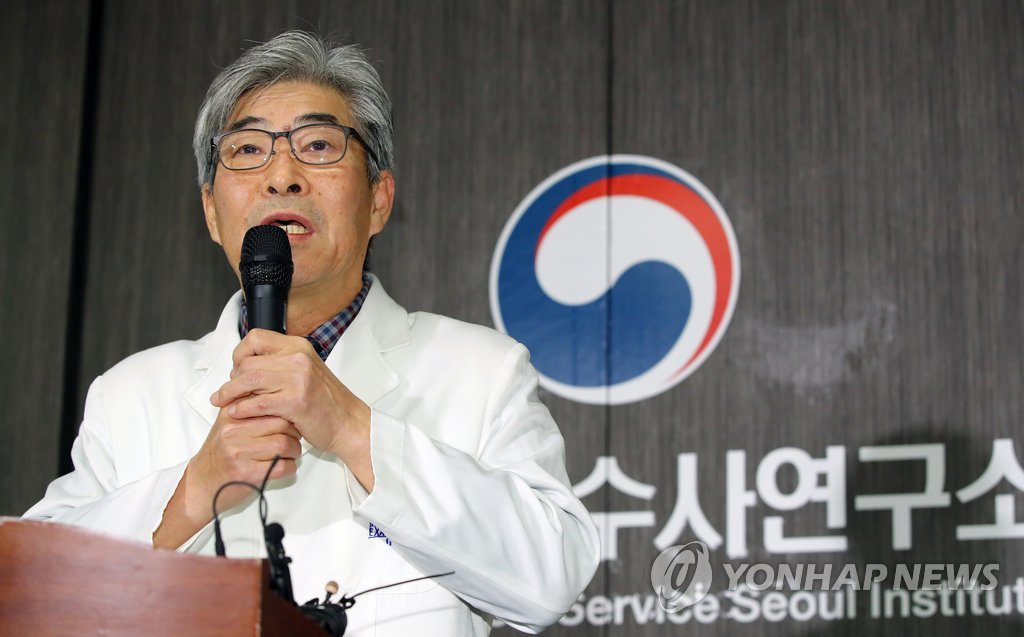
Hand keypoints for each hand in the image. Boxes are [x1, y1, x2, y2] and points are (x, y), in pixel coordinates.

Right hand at [153, 408, 300, 548]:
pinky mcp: (247, 474)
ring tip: (290, 453)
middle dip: (294, 433)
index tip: (290, 421)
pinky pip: (281, 466)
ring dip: (294, 451)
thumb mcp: (227, 424)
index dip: (286, 413)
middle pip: (281, 424)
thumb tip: (274, 393)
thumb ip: (246, 407)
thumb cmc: (219, 454)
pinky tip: (284, 466)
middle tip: (293, 439)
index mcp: (231, 415)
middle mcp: (233, 432)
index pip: (269, 404)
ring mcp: (239, 453)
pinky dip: (290, 467)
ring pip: (284, 444)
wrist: (201, 484)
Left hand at [210, 329, 373, 487]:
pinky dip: (242, 408)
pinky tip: (237, 413)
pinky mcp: (296, 401)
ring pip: (249, 379)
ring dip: (230, 393)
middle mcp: (298, 357)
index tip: (237, 370)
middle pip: (248, 361)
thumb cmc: (325, 402)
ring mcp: (298, 379)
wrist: (348, 423)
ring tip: (222, 402)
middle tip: (227, 392)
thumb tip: (245, 367)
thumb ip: (279, 365)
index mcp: (298, 347)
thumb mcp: (304, 372)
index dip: (239, 354)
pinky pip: (257, 402)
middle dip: (231, 379)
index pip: (256, 338)